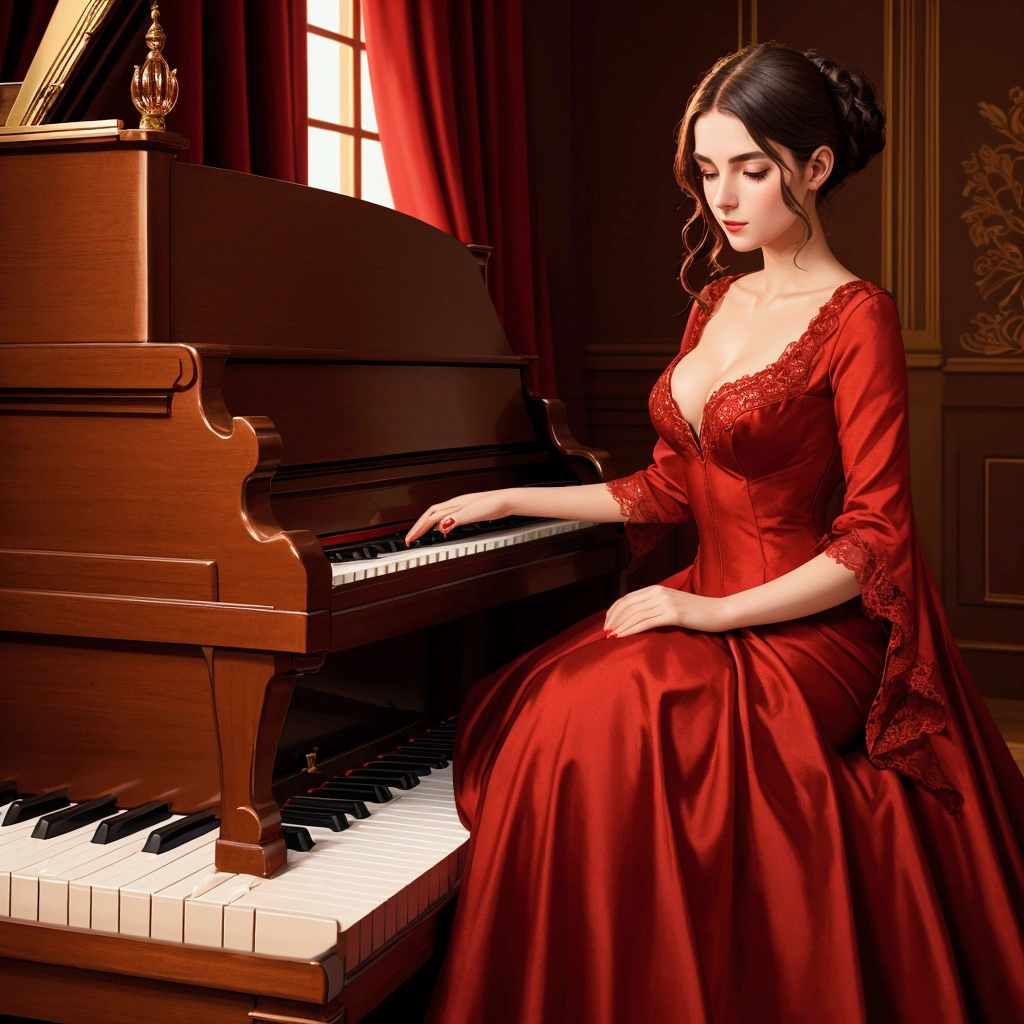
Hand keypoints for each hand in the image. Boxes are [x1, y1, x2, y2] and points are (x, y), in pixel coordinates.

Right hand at [404, 490, 514, 545]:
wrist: (505, 501)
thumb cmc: (492, 504)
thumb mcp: (472, 514)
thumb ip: (455, 520)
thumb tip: (441, 527)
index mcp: (452, 505)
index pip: (429, 517)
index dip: (418, 529)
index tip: (410, 539)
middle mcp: (454, 505)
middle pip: (430, 516)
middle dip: (418, 528)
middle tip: (410, 539)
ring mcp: (460, 508)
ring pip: (437, 516)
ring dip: (426, 525)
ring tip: (420, 535)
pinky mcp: (466, 512)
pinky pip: (446, 518)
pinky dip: (439, 525)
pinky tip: (442, 530)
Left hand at [603, 586, 730, 636]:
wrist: (720, 612)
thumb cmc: (696, 612)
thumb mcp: (672, 604)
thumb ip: (655, 606)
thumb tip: (637, 618)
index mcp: (657, 589)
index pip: (627, 598)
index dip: (614, 611)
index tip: (606, 624)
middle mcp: (658, 592)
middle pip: (627, 605)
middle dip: (613, 619)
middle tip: (604, 633)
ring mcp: (665, 602)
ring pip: (634, 614)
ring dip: (619, 626)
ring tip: (610, 637)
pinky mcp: (673, 614)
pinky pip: (646, 622)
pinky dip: (631, 630)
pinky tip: (623, 637)